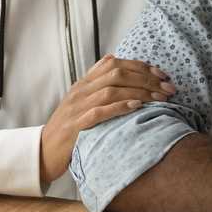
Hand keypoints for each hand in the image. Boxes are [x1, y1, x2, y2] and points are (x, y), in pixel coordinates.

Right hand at [39, 55, 175, 183]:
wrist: (42, 153)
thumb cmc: (68, 129)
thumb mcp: (80, 101)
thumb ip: (96, 81)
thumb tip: (112, 58)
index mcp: (83, 83)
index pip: (114, 64)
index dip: (140, 66)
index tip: (162, 75)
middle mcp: (80, 91)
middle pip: (116, 74)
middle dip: (147, 79)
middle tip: (169, 89)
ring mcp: (76, 107)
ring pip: (111, 90)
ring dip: (139, 92)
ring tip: (159, 98)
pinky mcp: (75, 126)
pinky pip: (99, 112)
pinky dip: (120, 107)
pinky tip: (137, 107)